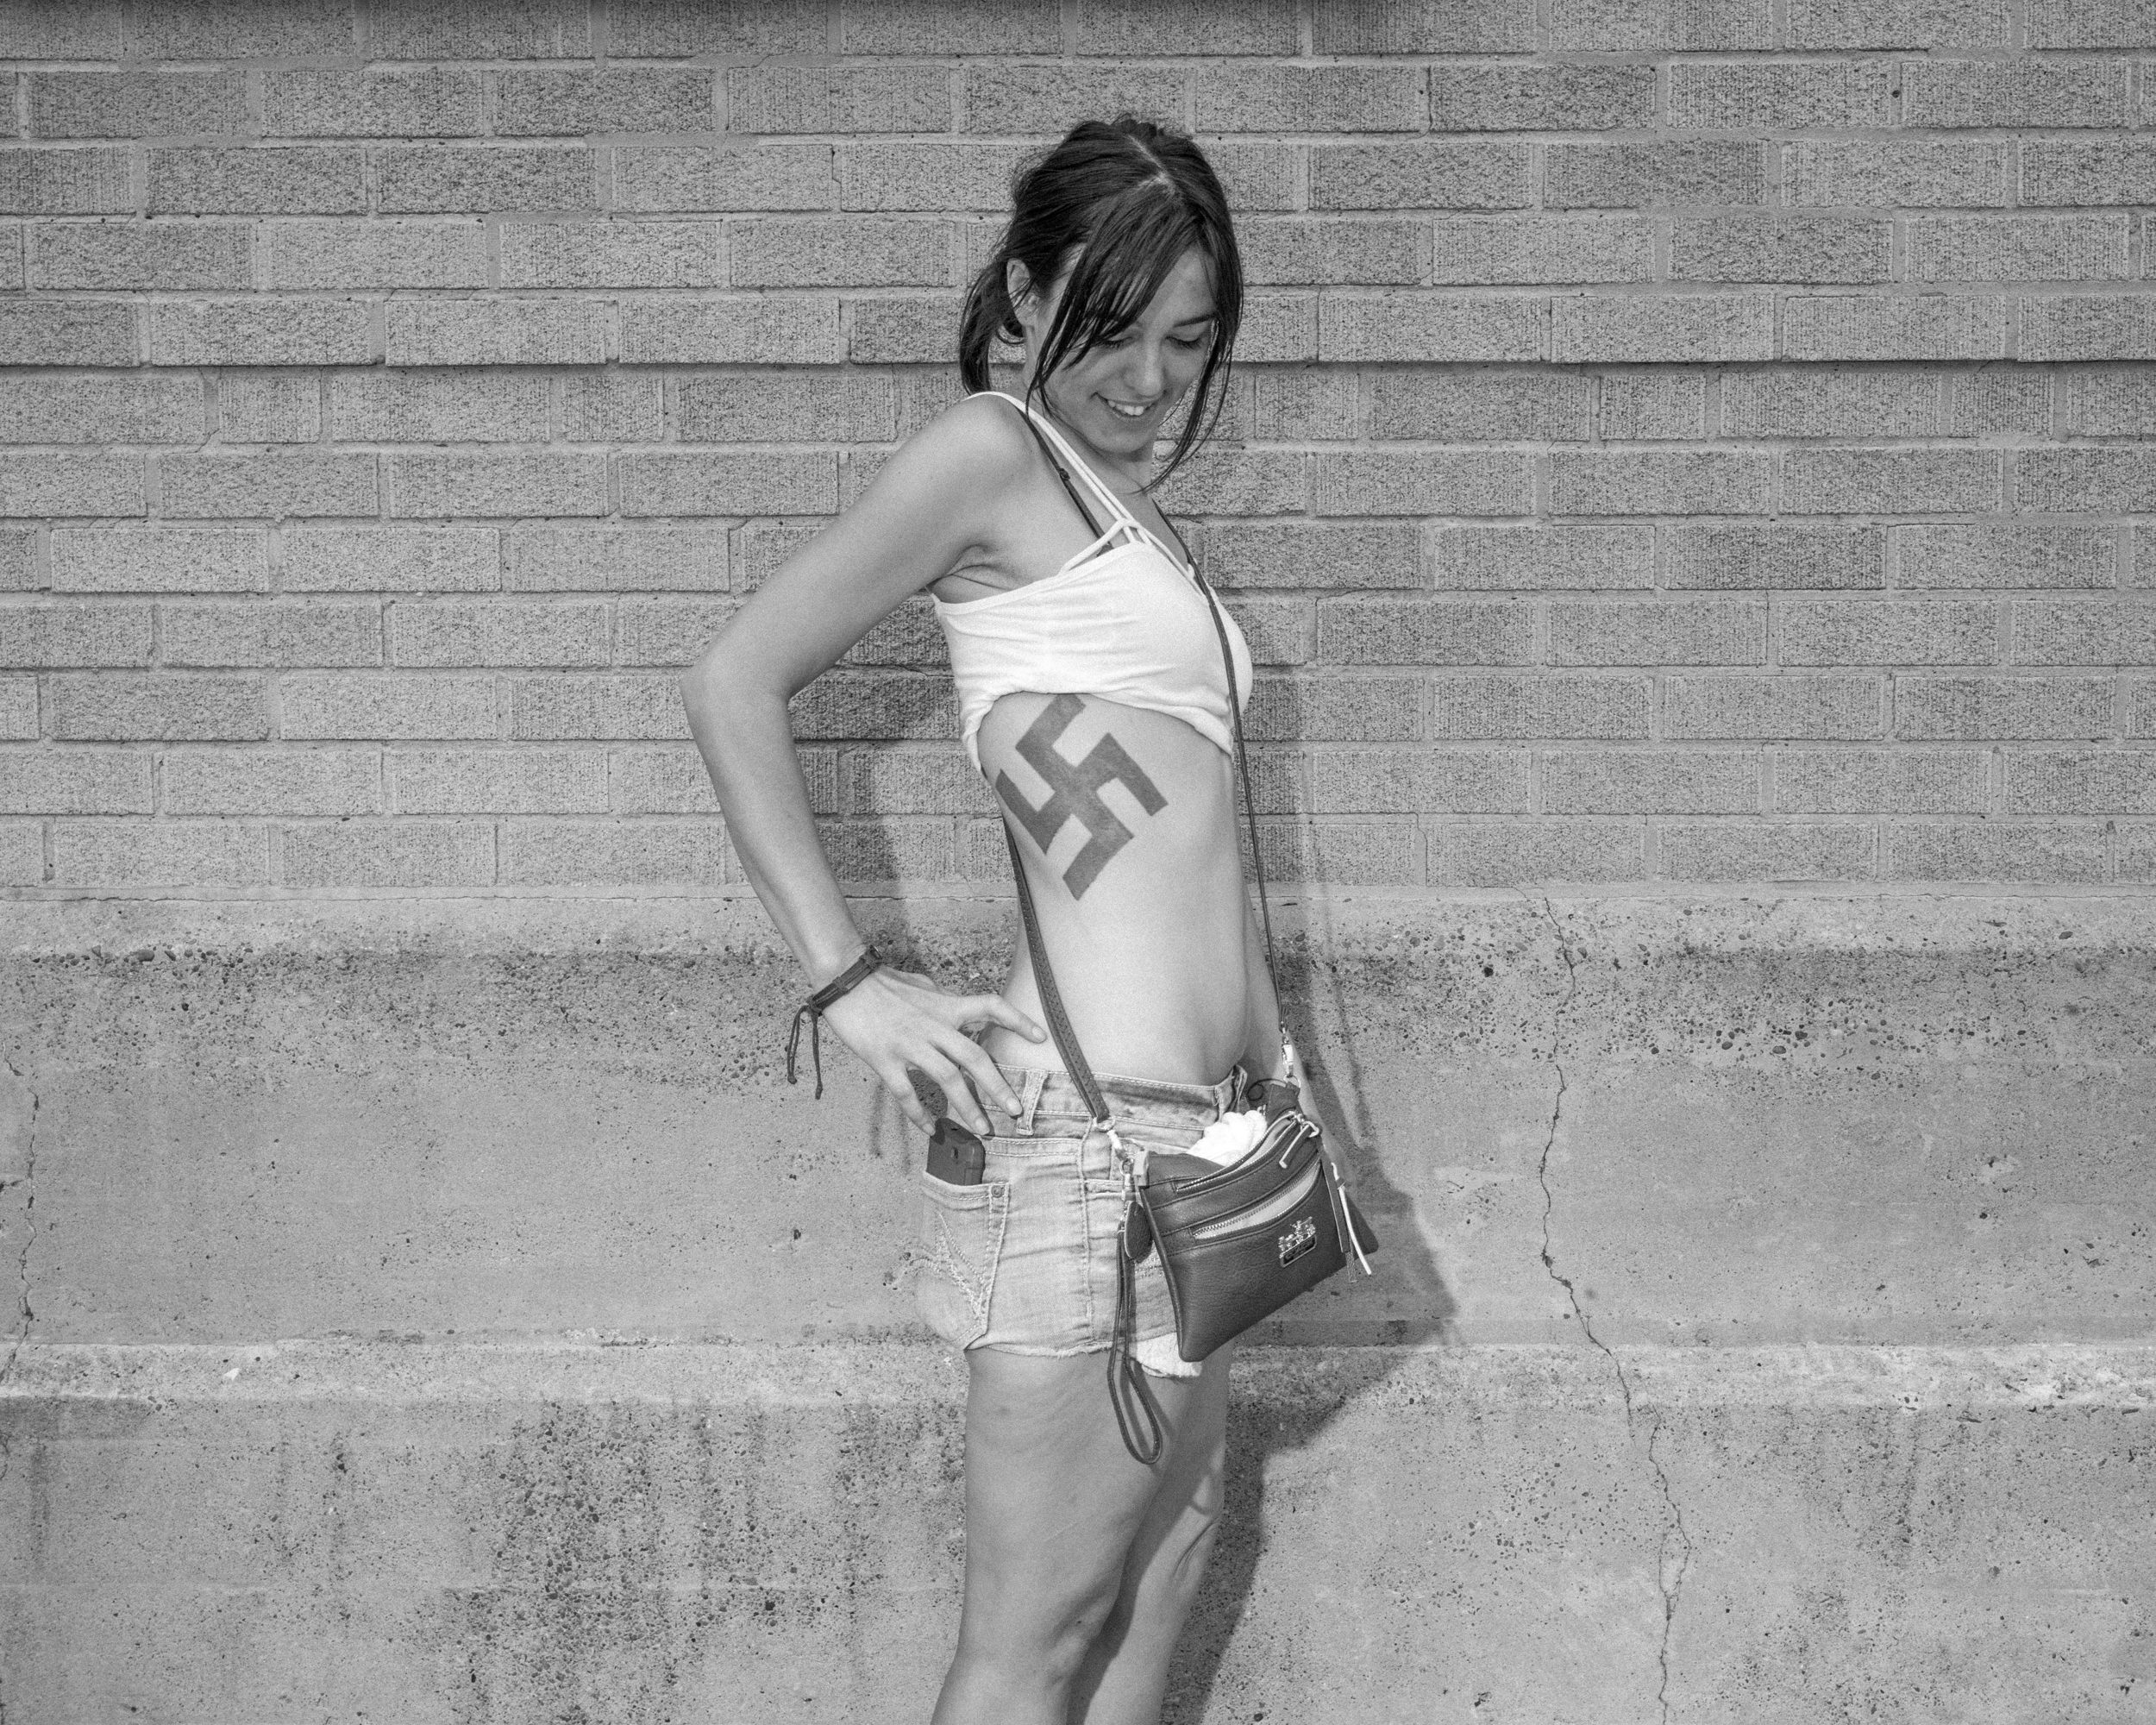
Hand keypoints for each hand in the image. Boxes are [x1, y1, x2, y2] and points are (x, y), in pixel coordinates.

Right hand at [818, 967, 1045, 1135]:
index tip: (1041, 1037)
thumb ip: (939, 999)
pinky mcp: (885, 1059)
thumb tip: (948, 1002)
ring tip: (984, 1129)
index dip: (1018, 1020)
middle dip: (998, 1087)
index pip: (990, 1007)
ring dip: (968, 1107)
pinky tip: (932, 1129)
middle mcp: (933, 1026)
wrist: (844, 982)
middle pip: (975, 1057)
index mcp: (945, 1006)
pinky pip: (906, 1092)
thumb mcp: (920, 985)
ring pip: (947, 1079)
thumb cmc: (881, 983)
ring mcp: (910, 1044)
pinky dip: (920, 1113)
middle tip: (1015, 1112)